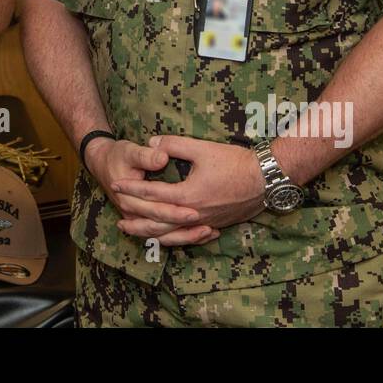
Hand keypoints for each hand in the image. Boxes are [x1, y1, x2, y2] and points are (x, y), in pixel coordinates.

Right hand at [84, 138, 214, 243]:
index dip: (175, 212)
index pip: (155, 211)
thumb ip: (146, 156)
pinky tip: (203, 235)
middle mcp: (133, 215)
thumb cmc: (118, 155)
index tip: (195, 211)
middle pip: (162, 229)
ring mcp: (138, 221)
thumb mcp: (130, 151)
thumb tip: (162, 158)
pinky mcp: (145, 221)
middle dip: (185, 229)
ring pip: (164, 237)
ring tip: (209, 233)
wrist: (103, 163)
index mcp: (129, 200)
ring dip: (187, 237)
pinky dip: (184, 237)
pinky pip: (165, 236)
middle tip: (208, 226)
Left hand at [111, 135, 265, 245]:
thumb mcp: (202, 148)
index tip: (116, 185)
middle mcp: (194, 214)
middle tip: (118, 220)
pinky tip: (168, 239)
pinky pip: (189, 237)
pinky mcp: (216, 224)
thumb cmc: (235, 162)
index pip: (152, 194)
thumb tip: (152, 142)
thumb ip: (174, 144)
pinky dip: (174, 239)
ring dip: (152, 234)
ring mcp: (205, 222)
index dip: (132, 188)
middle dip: (136, 221)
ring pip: (173, 234)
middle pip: (158, 223)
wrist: (267, 179)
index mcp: (187, 195)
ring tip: (137, 233)